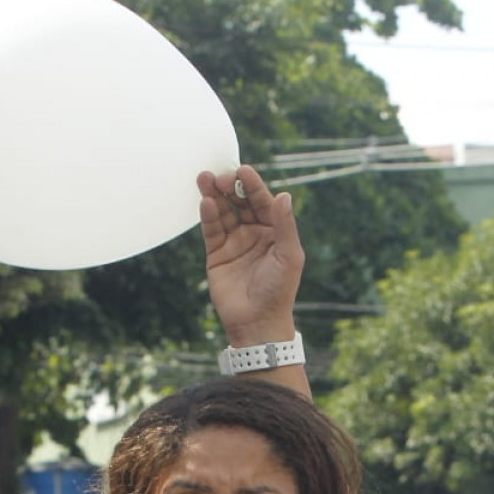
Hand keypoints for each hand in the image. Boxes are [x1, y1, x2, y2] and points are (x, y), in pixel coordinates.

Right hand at [198, 164, 301, 345]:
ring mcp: (234, 242)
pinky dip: (208, 216)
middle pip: (239, 202)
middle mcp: (254, 233)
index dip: (253, 185)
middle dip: (230, 187)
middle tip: (221, 176)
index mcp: (275, 231)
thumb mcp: (289, 256)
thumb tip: (284, 194)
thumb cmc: (279, 290)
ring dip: (214, 195)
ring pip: (223, 212)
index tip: (243, 171)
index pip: (262, 201)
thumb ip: (285, 225)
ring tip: (205, 179)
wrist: (257, 322)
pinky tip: (206, 203)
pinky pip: (212, 230)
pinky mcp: (217, 254)